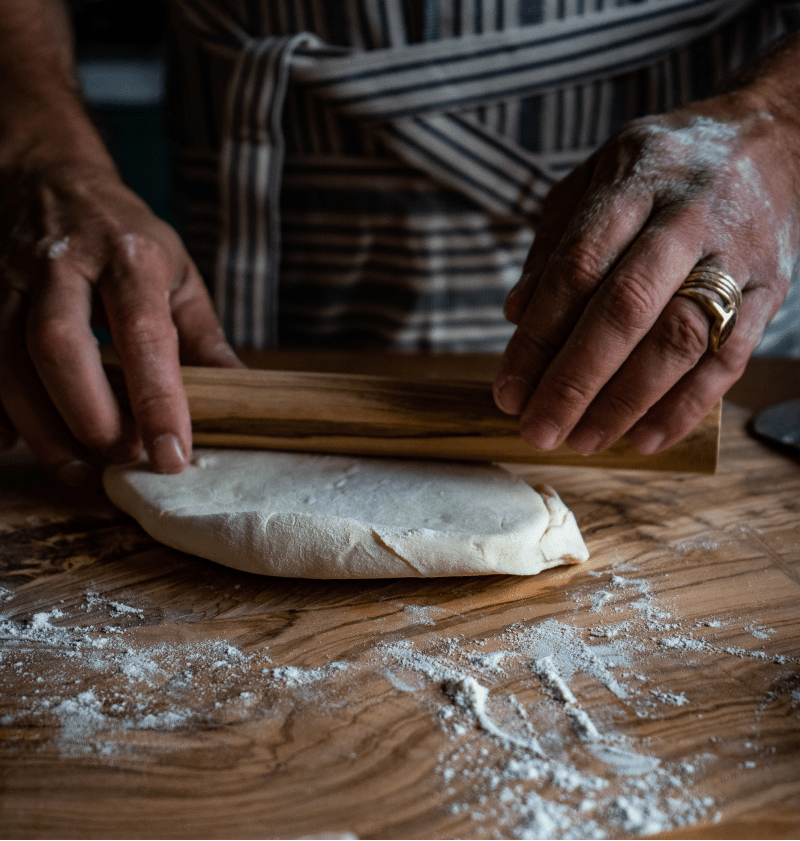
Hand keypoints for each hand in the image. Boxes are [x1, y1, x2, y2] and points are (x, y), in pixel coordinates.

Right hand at [0, 159, 242, 484]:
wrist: (52, 181)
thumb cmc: (129, 241)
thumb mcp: (180, 277)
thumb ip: (205, 341)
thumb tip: (240, 398)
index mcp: (130, 258)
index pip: (143, 333)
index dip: (157, 400)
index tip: (171, 456)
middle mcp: (63, 263)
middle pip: (59, 344)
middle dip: (87, 415)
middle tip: (120, 458)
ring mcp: (9, 277)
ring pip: (6, 358)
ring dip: (41, 426)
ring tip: (78, 470)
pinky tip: (16, 443)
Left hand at [493, 89, 799, 455]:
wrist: (771, 137)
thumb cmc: (662, 166)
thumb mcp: (596, 179)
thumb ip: (555, 245)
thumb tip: (516, 315)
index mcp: (635, 181)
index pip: (576, 267)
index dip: (538, 336)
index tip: (509, 390)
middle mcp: (688, 216)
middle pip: (626, 308)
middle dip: (575, 380)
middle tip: (537, 428)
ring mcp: (736, 254)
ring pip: (679, 340)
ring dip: (626, 402)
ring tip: (582, 441)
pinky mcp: (771, 288)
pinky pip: (730, 359)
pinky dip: (686, 407)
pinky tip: (644, 439)